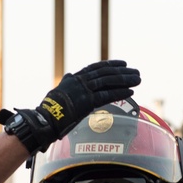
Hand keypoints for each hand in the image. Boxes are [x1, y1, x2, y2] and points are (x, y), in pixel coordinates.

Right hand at [4, 60, 140, 153]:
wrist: (44, 119)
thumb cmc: (50, 110)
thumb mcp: (59, 91)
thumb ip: (67, 84)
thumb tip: (69, 76)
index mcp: (74, 78)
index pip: (96, 68)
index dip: (111, 65)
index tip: (123, 63)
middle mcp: (80, 81)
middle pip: (106, 73)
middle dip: (123, 72)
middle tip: (136, 72)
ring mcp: (84, 90)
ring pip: (109, 82)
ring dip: (125, 80)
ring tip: (138, 80)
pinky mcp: (87, 102)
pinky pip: (107, 95)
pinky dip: (120, 93)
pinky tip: (130, 92)